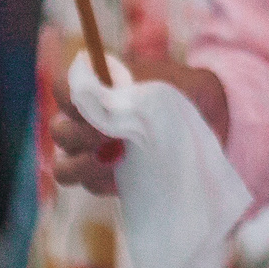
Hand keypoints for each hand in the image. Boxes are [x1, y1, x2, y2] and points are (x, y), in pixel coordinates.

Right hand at [39, 27, 230, 194]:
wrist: (208, 118)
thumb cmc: (186, 93)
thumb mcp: (174, 83)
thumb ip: (147, 87)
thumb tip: (122, 97)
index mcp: (97, 87)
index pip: (63, 87)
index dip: (69, 95)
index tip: (93, 101)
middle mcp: (86, 119)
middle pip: (60, 130)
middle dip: (80, 134)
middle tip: (108, 134)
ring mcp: (91, 150)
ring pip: (64, 164)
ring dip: (83, 163)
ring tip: (114, 158)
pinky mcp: (104, 177)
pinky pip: (88, 184)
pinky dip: (100, 181)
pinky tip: (122, 175)